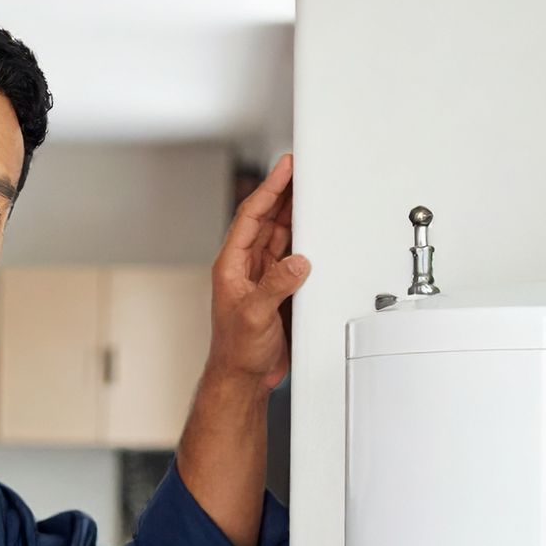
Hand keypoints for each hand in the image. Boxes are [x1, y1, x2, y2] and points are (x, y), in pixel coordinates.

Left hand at [205, 153, 306, 391]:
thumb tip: (298, 262)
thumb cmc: (236, 350)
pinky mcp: (278, 290)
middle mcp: (246, 267)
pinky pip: (292, 257)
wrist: (243, 378)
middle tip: (300, 169)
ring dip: (294, 214)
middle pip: (266, 219)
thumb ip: (276, 286)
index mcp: (231, 265)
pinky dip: (304, 242)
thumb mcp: (255, 315)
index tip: (284, 168)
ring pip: (279, 235)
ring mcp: (262, 277)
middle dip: (283, 193)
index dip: (269, 189)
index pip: (251, 217)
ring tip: (310, 191)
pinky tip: (314, 231)